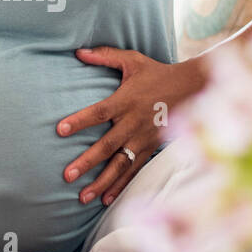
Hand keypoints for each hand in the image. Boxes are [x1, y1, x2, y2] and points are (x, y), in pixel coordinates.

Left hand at [57, 47, 199, 205]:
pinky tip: (106, 200)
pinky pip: (134, 170)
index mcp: (125, 100)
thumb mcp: (132, 60)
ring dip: (101, 182)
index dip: (79, 121)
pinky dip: (121, 186)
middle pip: (107, 146)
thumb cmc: (157, 72)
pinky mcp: (151, 148)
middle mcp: (133, 123)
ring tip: (83, 197)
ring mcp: (143, 139)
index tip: (59, 130)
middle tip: (67, 176)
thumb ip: (105, 56)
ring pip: (120, 165)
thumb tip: (78, 51)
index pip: (98, 113)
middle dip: (86, 162)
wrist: (192, 88)